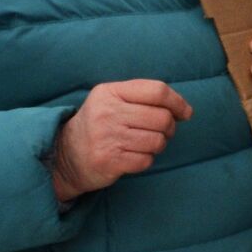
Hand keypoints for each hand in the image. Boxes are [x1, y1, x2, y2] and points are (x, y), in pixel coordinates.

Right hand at [51, 79, 192, 201]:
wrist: (66, 155)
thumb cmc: (100, 124)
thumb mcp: (112, 100)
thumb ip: (143, 97)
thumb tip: (184, 110)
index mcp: (111, 92)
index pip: (157, 90)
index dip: (178, 102)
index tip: (185, 113)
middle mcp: (108, 112)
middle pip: (162, 117)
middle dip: (169, 128)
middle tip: (161, 132)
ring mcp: (107, 137)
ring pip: (157, 141)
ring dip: (158, 145)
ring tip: (145, 144)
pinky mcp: (108, 160)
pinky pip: (146, 160)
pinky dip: (146, 160)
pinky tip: (133, 156)